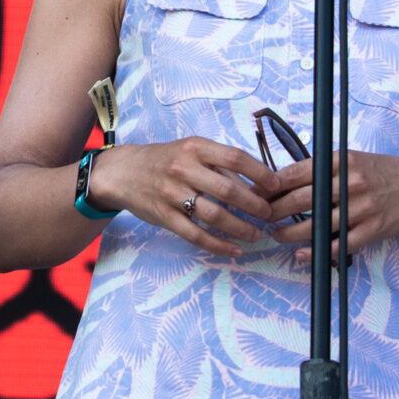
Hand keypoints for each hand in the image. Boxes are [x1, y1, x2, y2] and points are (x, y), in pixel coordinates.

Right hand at [88, 137, 280, 256]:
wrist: (122, 172)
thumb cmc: (164, 160)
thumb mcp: (190, 150)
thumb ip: (219, 164)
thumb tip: (256, 183)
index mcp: (194, 148)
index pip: (234, 158)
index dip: (260, 173)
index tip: (276, 186)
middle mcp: (183, 169)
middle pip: (228, 190)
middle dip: (254, 205)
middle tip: (270, 215)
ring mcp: (172, 194)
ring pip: (214, 215)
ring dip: (240, 228)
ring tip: (255, 234)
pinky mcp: (164, 216)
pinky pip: (195, 235)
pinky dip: (218, 245)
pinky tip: (234, 250)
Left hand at [263, 151, 398, 263]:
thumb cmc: (378, 172)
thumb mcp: (350, 159)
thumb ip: (320, 168)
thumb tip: (279, 179)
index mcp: (340, 161)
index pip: (296, 173)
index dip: (271, 186)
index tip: (254, 194)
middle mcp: (349, 182)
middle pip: (301, 200)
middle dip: (275, 210)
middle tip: (259, 217)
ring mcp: (361, 208)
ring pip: (316, 224)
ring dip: (290, 232)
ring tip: (276, 234)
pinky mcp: (372, 230)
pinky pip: (338, 244)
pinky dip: (316, 251)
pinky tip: (301, 253)